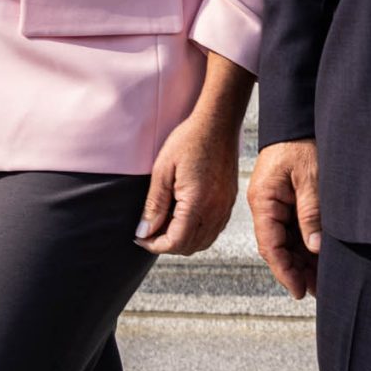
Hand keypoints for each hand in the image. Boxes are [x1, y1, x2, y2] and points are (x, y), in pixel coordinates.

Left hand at [136, 105, 237, 255]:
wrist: (218, 123)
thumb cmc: (191, 140)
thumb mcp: (162, 170)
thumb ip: (154, 205)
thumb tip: (144, 231)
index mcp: (197, 203)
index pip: (175, 242)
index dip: (154, 245)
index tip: (140, 237)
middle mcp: (216, 209)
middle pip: (190, 247)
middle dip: (166, 244)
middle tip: (149, 230)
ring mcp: (225, 206)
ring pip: (204, 242)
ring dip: (183, 240)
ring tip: (166, 224)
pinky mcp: (229, 201)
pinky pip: (214, 229)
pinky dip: (198, 232)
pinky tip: (184, 217)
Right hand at [247, 139, 322, 299]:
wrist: (296, 120)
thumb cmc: (301, 144)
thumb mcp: (310, 177)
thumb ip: (311, 212)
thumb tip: (315, 246)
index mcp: (263, 202)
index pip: (271, 245)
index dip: (285, 271)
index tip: (299, 290)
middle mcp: (265, 207)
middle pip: (277, 248)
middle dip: (296, 271)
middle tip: (316, 291)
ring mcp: (274, 205)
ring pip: (286, 242)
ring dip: (302, 262)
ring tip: (321, 281)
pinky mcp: (285, 202)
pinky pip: (293, 230)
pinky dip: (305, 246)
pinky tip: (319, 259)